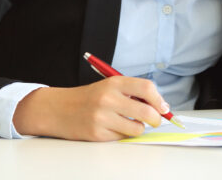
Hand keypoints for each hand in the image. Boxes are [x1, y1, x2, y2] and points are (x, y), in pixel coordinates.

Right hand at [12, 76, 168, 140]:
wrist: (58, 109)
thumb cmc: (88, 98)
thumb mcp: (109, 87)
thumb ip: (132, 92)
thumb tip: (159, 106)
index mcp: (114, 83)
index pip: (146, 88)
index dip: (159, 99)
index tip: (164, 107)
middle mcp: (108, 98)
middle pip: (146, 112)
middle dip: (156, 119)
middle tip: (155, 120)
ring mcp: (102, 117)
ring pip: (136, 129)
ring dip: (138, 128)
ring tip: (129, 123)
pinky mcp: (97, 134)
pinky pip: (122, 138)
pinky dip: (122, 135)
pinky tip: (112, 128)